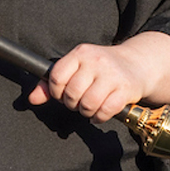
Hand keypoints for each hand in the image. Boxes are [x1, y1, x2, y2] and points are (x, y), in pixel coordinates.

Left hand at [29, 31, 169, 122]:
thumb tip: (32, 99)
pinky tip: (101, 112)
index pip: (57, 77)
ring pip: (88, 104)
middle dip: (72, 103)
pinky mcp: (125, 89)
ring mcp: (112, 75)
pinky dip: (99, 117)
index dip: (56, 92)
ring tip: (90, 107)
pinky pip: (105, 111)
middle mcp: (96, 61)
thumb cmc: (101, 69)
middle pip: (71, 94)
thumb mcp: (76, 68)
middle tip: (79, 101)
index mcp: (80, 53)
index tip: (64, 93)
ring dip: (86, 112)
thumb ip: (51, 84)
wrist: (137, 65)